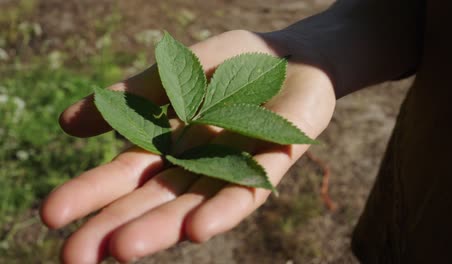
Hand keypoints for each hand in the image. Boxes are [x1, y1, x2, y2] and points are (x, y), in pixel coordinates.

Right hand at [40, 30, 335, 262]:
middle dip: (115, 226)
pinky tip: (197, 228)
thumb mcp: (177, 72)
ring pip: (194, 204)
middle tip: (73, 257)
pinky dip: (223, 209)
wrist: (295, 56)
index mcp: (172, 144)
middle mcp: (198, 165)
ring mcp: (234, 168)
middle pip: (153, 200)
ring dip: (162, 227)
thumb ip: (134, 97)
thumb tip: (66, 124)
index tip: (50, 215)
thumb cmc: (236, 63)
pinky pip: (246, 190)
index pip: (125, 174)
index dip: (90, 193)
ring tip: (124, 249)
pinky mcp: (272, 164)